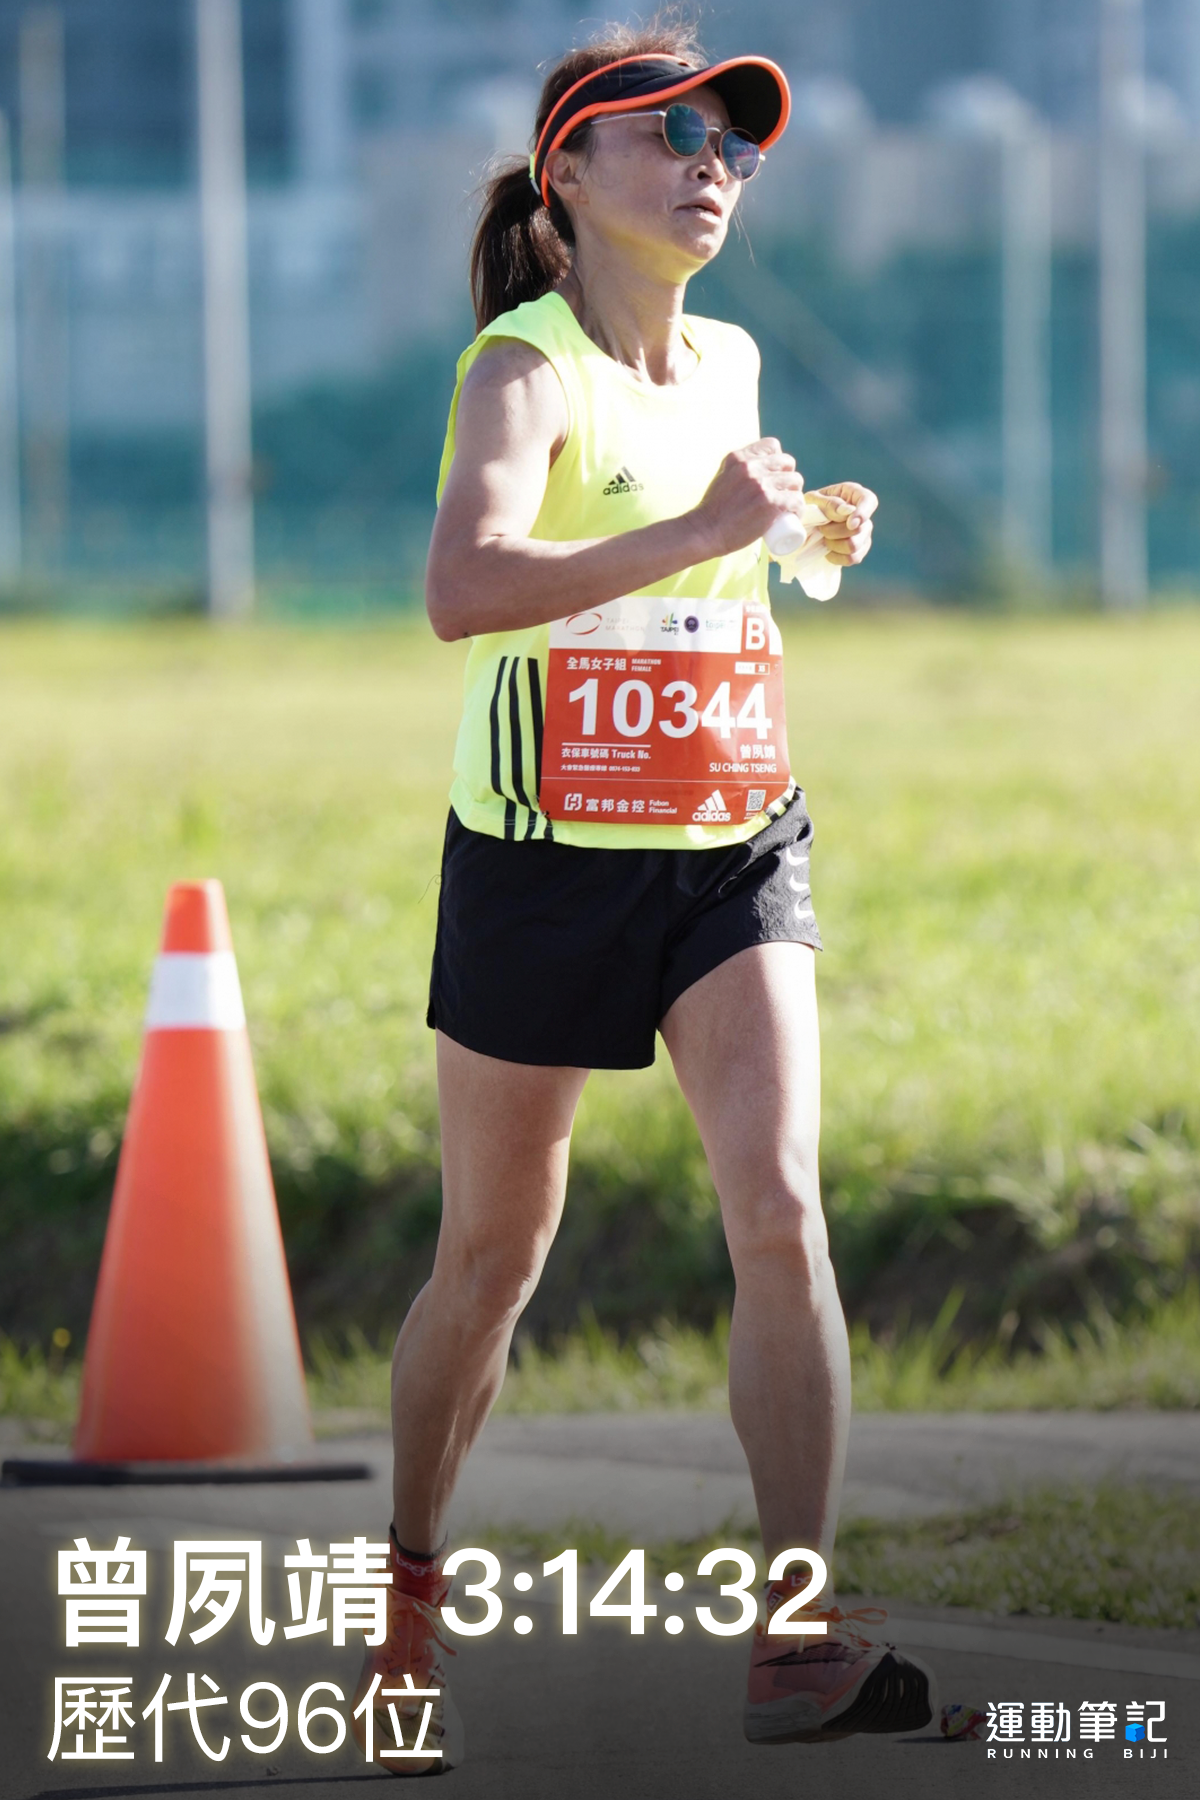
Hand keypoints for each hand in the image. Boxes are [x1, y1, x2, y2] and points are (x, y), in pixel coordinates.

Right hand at [690, 439, 805, 559]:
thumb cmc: (714, 511)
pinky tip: (793, 514)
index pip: (772, 445)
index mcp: (739, 457)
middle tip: (783, 493)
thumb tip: (756, 470)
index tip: (776, 475)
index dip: (778, 460)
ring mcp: (762, 484)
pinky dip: (798, 508)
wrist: (706, 532)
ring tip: (788, 506)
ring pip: (795, 481)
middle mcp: (751, 467)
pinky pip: (796, 500)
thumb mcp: (723, 476)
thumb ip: (737, 469)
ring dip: (794, 493)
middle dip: (788, 477)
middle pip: (787, 462)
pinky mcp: (771, 503)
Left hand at [809, 482, 876, 565]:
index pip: (869, 501)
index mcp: (854, 495)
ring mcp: (864, 534)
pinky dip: (835, 556)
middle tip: (820, 528)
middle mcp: (864, 515)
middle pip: (858, 529)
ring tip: (823, 538)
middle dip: (834, 531)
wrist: (808, 525)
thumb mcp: (813, 499)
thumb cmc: (812, 507)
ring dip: (832, 544)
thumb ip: (828, 503)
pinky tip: (827, 550)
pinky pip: (851, 558)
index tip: (850, 524)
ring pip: (853, 545)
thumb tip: (845, 511)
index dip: (862, 513)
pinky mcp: (859, 551)